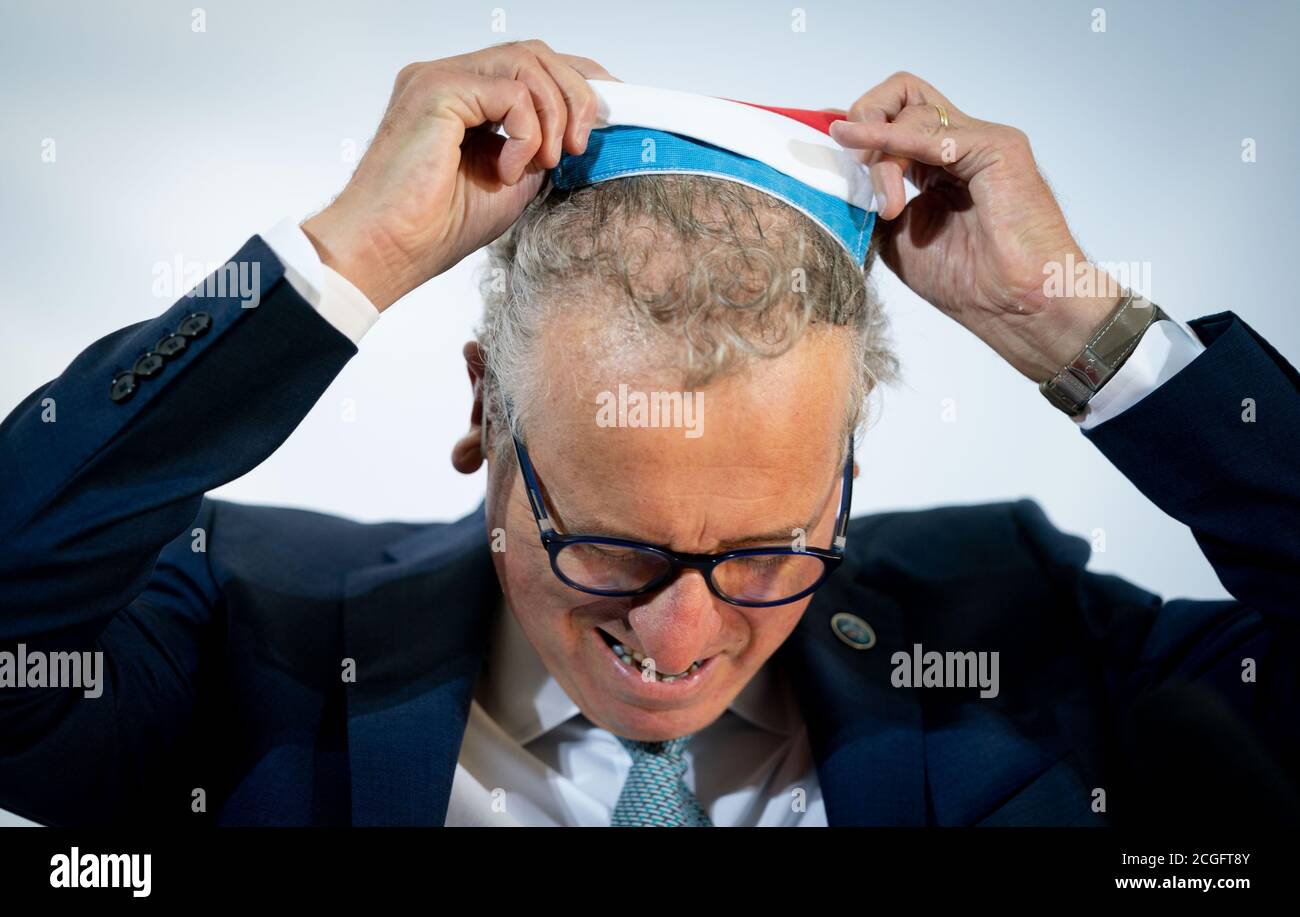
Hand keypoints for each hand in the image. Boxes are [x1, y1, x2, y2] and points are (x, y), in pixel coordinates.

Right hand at [302, 40, 616, 311]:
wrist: (388, 251)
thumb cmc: (434, 229)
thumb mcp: (513, 185)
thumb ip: (540, 150)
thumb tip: (579, 134)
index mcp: (463, 97)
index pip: (533, 65)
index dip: (579, 80)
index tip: (612, 111)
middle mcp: (449, 79)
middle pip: (536, 53)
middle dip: (576, 95)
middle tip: (579, 146)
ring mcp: (439, 79)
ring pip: (528, 62)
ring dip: (555, 114)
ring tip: (546, 161)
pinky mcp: (436, 90)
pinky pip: (511, 90)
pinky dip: (526, 132)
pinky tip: (509, 169)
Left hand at [828, 72, 1122, 379]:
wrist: (1017, 306)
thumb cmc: (971, 284)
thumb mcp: (898, 241)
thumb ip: (871, 205)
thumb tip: (836, 186)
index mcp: (942, 164)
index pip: (893, 120)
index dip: (855, 132)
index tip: (827, 159)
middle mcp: (962, 144)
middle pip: (902, 96)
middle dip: (863, 119)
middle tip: (850, 165)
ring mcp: (980, 140)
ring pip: (910, 113)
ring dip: (880, 158)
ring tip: (888, 208)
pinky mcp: (994, 146)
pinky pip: (929, 132)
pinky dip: (885, 136)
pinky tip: (853, 142)